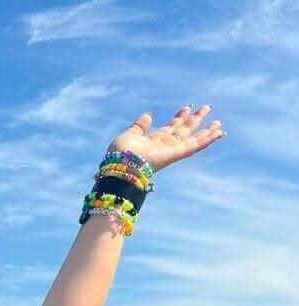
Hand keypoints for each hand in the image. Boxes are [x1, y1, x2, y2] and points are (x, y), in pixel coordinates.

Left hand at [109, 105, 223, 173]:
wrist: (120, 166)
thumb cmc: (120, 154)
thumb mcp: (129, 135)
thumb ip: (139, 126)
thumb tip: (148, 115)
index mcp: (153, 140)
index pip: (170, 127)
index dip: (179, 117)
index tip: (187, 107)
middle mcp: (165, 145)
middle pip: (184, 130)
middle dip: (195, 119)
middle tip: (207, 107)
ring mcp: (171, 150)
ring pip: (193, 138)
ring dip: (206, 130)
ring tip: (219, 123)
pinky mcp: (176, 154)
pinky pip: (195, 145)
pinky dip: (207, 139)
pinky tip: (218, 132)